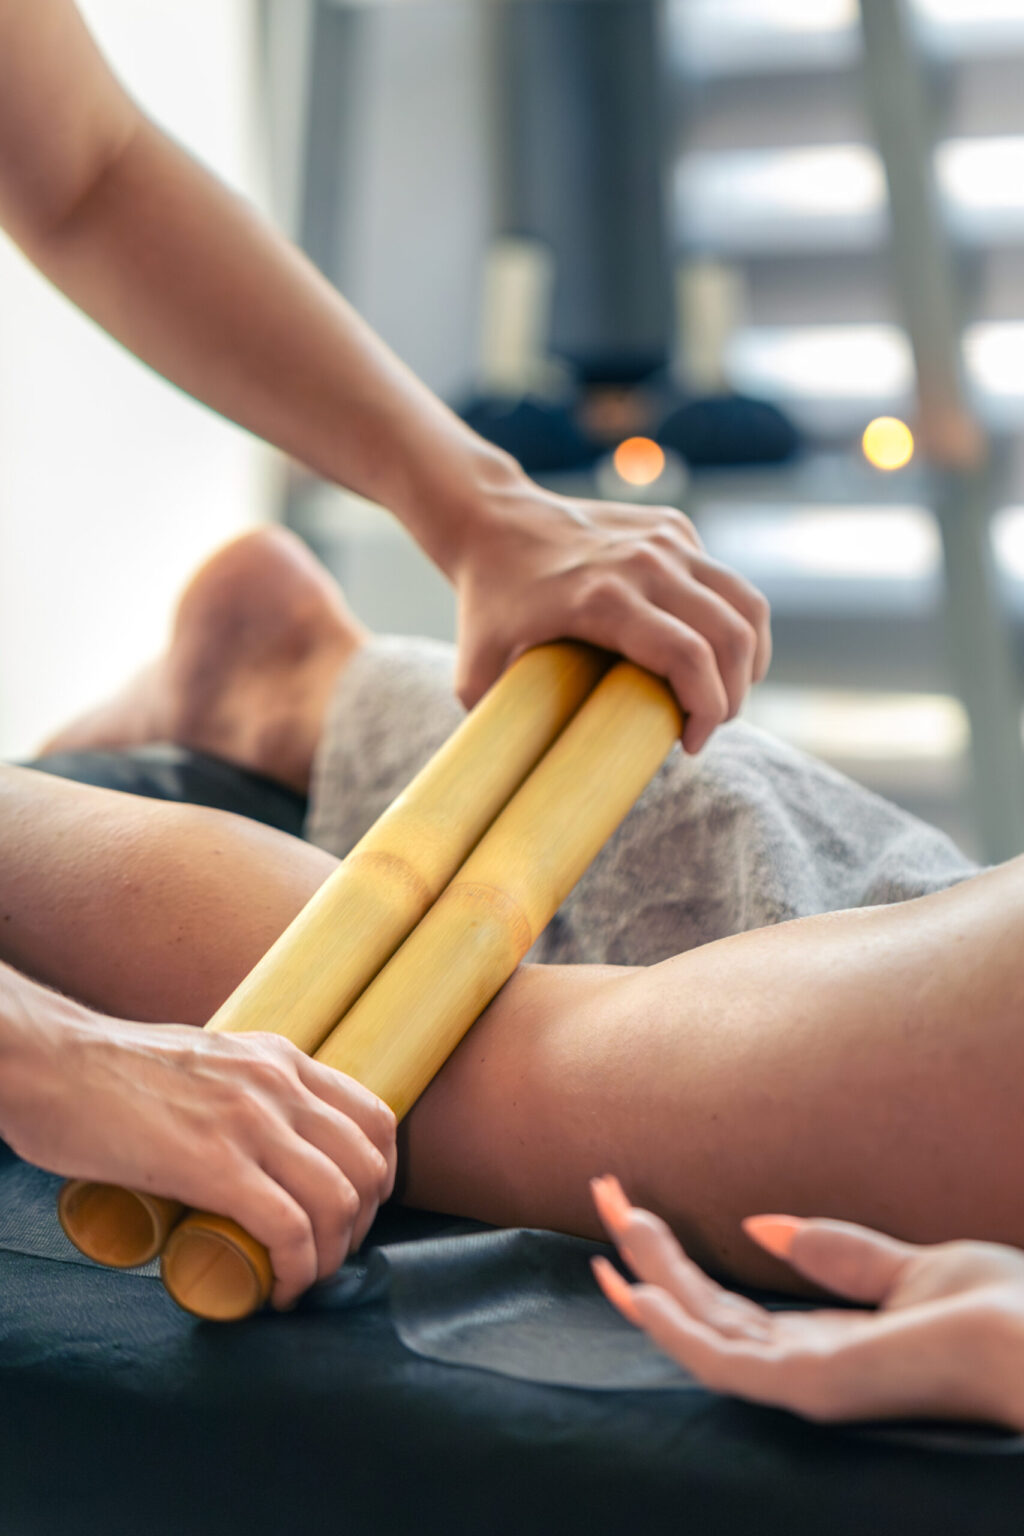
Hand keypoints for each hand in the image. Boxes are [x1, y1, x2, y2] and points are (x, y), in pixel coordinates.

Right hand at [1, 986, 395, 1308]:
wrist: (51, 1065)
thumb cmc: (110, 1072)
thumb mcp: (205, 1060)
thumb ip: (236, 1086)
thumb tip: (252, 1136)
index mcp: (278, 1058)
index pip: (372, 1118)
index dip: (378, 1179)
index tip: (351, 1216)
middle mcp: (277, 1084)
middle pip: (366, 1166)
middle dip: (359, 1227)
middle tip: (323, 1258)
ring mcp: (250, 1122)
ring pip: (338, 1201)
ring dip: (330, 1258)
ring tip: (300, 1281)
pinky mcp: (213, 1164)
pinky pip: (289, 1228)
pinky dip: (298, 1271)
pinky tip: (281, 1291)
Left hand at [452, 483, 770, 753]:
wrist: (492, 515)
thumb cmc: (485, 597)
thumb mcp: (474, 664)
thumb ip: (491, 721)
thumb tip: (511, 777)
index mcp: (603, 598)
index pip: (688, 656)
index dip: (707, 708)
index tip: (691, 743)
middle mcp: (645, 563)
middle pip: (731, 636)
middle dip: (734, 695)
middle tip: (710, 725)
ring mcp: (665, 539)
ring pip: (746, 604)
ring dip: (751, 657)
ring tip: (730, 693)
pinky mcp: (673, 527)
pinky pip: (725, 580)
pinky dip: (731, 620)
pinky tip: (711, 649)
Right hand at [590, 1175, 1023, 1428]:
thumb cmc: (1003, 1314)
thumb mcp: (910, 1268)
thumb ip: (837, 1254)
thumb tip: (760, 1227)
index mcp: (827, 1344)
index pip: (728, 1306)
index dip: (677, 1259)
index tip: (637, 1209)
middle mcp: (805, 1368)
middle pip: (701, 1310)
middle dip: (648, 1256)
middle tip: (603, 1192)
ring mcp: (805, 1382)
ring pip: (700, 1329)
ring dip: (649, 1278)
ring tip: (609, 1225)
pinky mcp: (811, 1385)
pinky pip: (722, 1361)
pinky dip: (673, 1329)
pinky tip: (638, 1292)